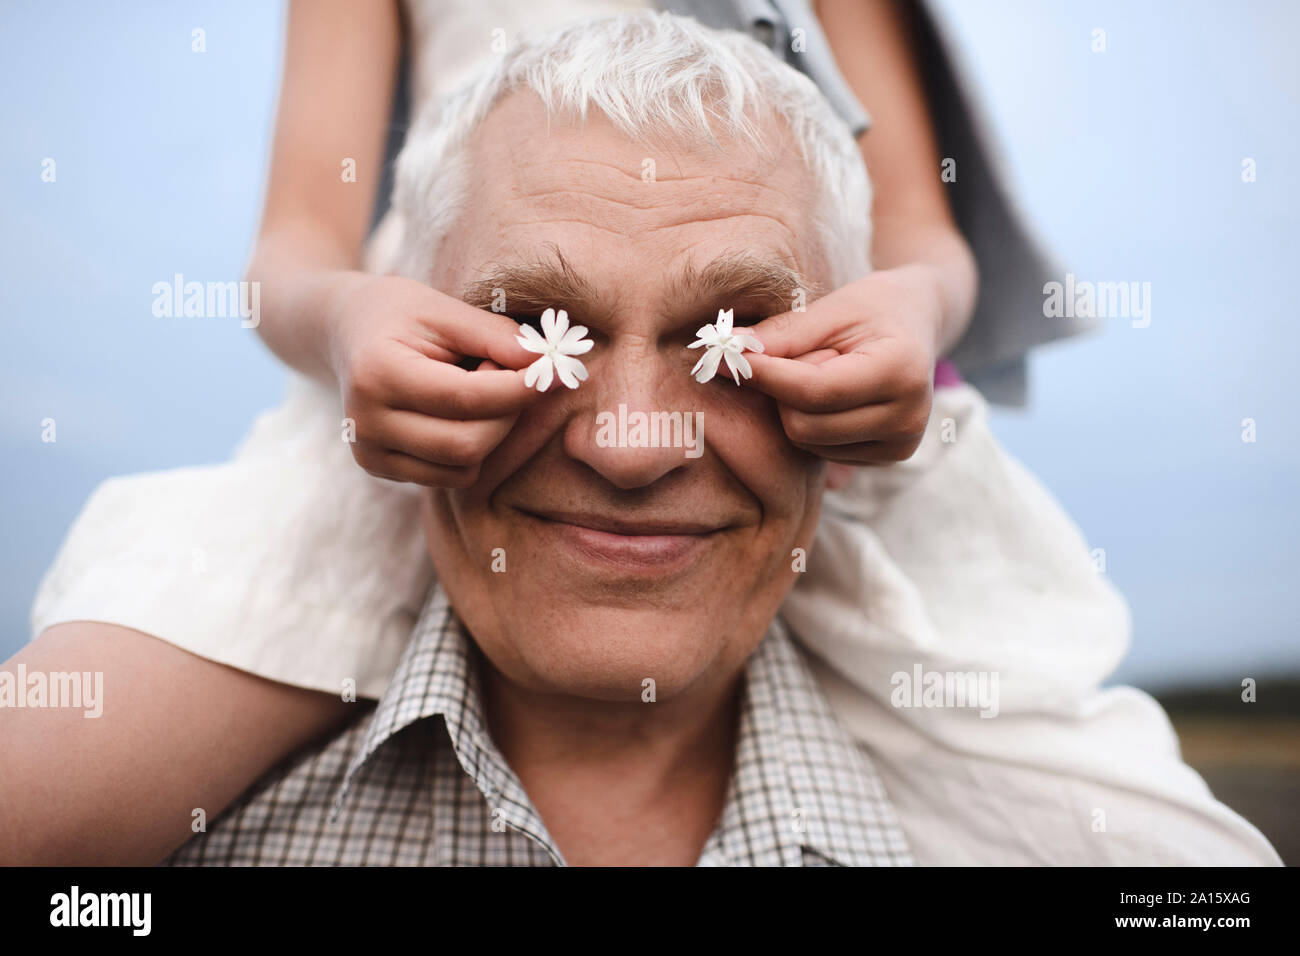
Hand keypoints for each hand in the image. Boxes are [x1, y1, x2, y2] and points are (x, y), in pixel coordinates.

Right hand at [327, 274, 537, 486]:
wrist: (345, 332)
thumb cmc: (401, 314)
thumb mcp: (445, 309)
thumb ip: (495, 336)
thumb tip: (545, 365)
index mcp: (378, 373)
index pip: (465, 398)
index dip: (519, 389)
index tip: (554, 373)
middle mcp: (365, 423)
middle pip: (468, 444)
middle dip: (507, 413)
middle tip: (507, 375)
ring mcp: (369, 452)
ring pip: (463, 467)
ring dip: (492, 432)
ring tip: (477, 388)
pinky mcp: (380, 469)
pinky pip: (451, 476)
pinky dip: (472, 449)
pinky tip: (460, 413)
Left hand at [744, 265, 943, 465]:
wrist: (918, 323)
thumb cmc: (874, 307)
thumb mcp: (832, 307)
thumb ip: (784, 334)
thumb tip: (730, 354)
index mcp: (901, 371)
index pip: (814, 390)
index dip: (765, 376)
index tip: (728, 358)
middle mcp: (908, 419)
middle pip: (804, 425)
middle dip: (783, 391)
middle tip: (800, 356)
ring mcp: (900, 445)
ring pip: (807, 442)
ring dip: (795, 408)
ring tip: (824, 371)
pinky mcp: (888, 459)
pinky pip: (820, 451)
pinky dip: (812, 423)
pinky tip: (832, 395)